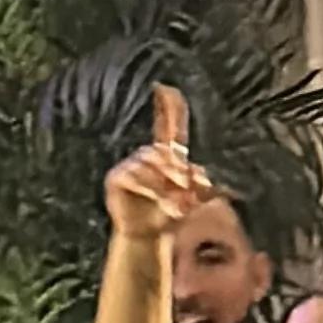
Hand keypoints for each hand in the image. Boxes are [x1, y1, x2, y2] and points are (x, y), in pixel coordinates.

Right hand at [106, 80, 212, 244]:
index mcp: (166, 155)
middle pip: (164, 151)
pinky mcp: (116, 178)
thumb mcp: (193, 199)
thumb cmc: (170, 214)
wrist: (148, 237)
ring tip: (178, 205)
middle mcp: (146, 155)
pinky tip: (160, 204)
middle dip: (178, 171)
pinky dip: (150, 190)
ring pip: (150, 164)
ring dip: (166, 184)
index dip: (167, 105)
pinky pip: (134, 177)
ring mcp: (129, 165)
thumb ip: (203, 186)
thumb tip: (205, 175)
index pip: (168, 124)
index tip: (164, 86)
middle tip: (188, 190)